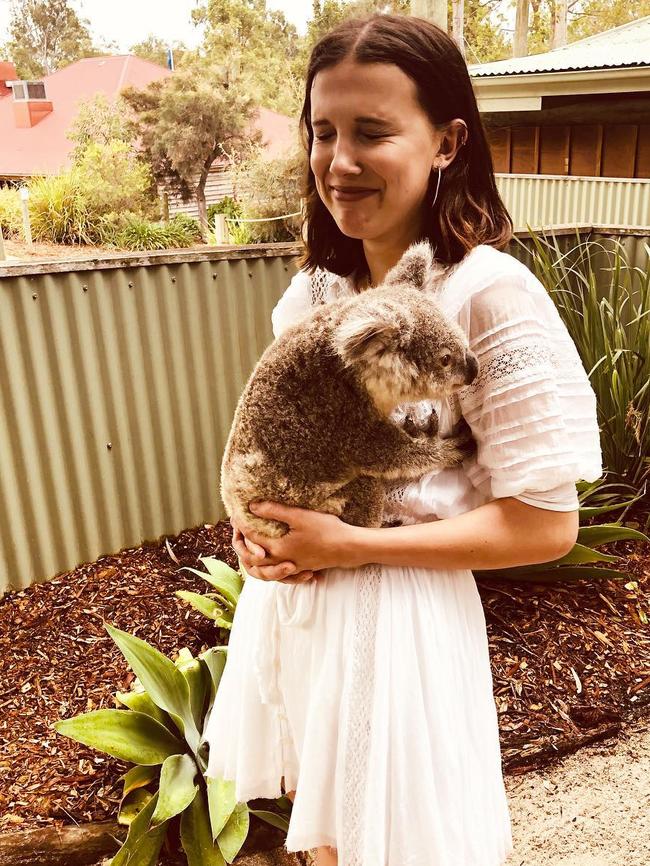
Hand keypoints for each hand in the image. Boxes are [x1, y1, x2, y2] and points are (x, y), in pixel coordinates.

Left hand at [230, 500, 356, 583]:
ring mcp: (292, 567)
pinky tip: (275, 559)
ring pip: (264, 570)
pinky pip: (280, 573)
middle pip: (252, 558)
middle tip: (238, 530)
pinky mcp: (302, 568)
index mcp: (277, 548)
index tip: (236, 512)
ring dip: (254, 559)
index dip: (242, 523)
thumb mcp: (299, 516)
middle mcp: (281, 561)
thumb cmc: (326, 530)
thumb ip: (274, 511)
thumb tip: (252, 506)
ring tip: (251, 547)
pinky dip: (272, 568)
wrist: (348, 548)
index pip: (251, 536)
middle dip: (242, 544)